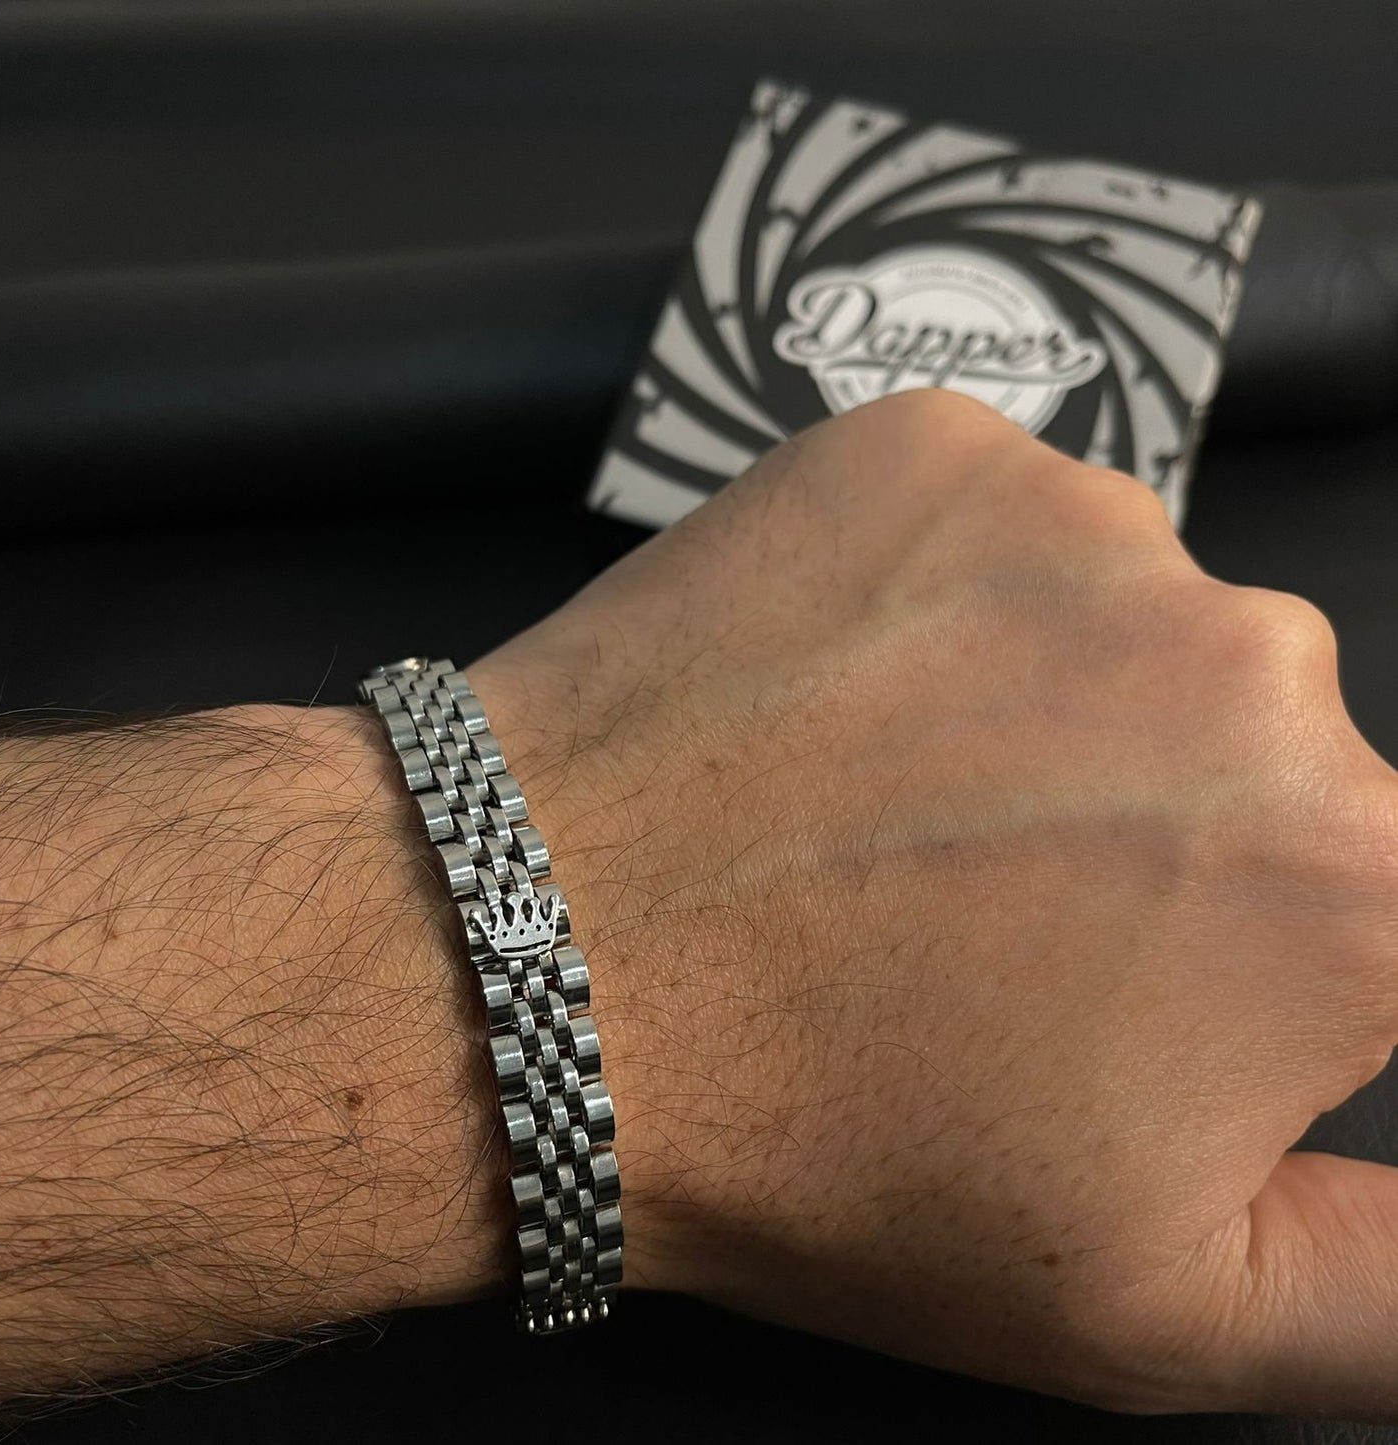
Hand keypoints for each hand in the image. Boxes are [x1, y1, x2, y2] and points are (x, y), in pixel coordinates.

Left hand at [471, 390, 1397, 1414]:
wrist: (539, 964)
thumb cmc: (826, 1144)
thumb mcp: (1164, 1309)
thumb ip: (1395, 1291)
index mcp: (1347, 874)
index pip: (1352, 897)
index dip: (1224, 955)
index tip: (1101, 970)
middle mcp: (1256, 661)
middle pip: (1238, 747)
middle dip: (1143, 826)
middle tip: (968, 904)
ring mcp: (1081, 523)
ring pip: (1113, 623)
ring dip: (1035, 701)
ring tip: (879, 799)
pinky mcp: (932, 447)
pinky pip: (992, 525)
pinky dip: (936, 598)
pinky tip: (834, 695)